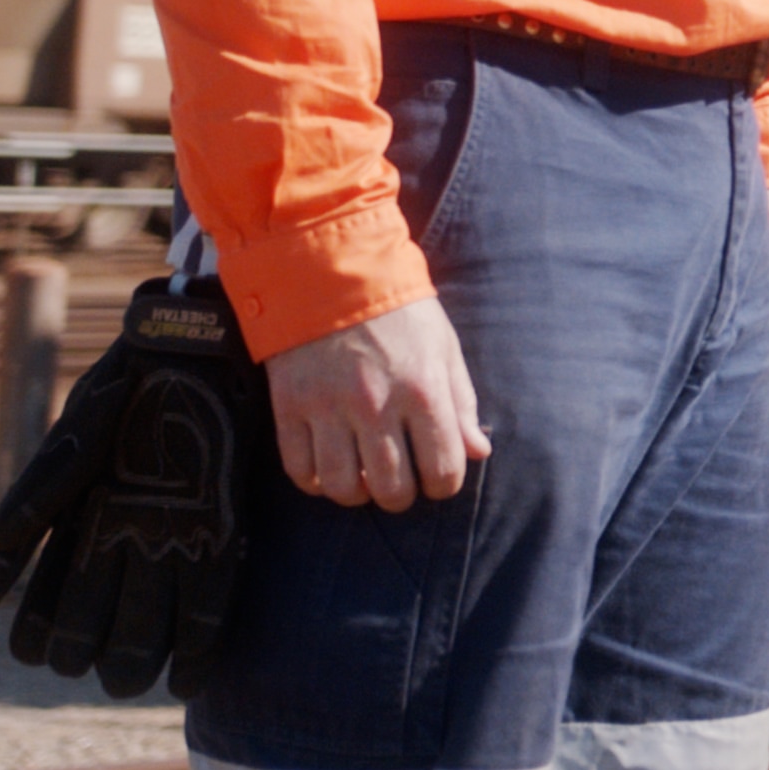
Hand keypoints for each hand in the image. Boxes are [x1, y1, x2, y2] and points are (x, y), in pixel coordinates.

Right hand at [266, 297, 490, 511]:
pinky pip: (299, 469)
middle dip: (400, 496)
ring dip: (356, 494)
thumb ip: (461, 404)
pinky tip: (329, 469)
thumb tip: (478, 453)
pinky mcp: (290, 407)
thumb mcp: (443, 348)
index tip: (437, 478)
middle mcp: (375, 404)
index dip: (444, 485)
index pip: (442, 470)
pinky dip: (314, 481)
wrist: (329, 273)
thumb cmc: (397, 311)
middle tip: (399, 482)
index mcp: (422, 390)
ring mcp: (328, 408)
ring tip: (364, 479)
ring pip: (342, 487)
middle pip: (391, 489)